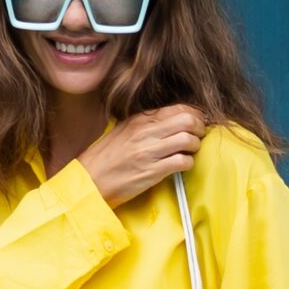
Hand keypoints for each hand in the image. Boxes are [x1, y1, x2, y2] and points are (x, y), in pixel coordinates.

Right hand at [80, 104, 206, 208]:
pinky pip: (182, 162)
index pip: (179, 108)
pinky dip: (187, 164)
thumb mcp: (124, 131)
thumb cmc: (106, 158)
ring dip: (195, 147)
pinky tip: (181, 166)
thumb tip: (173, 120)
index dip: (195, 115)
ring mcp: (149, 152)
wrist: (89, 180)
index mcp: (140, 120)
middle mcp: (145, 132)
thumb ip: (147, 123)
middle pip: (189, 120)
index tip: (196, 124)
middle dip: (199, 129)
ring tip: (188, 152)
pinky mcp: (151, 172)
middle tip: (196, 137)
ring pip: (188, 140)